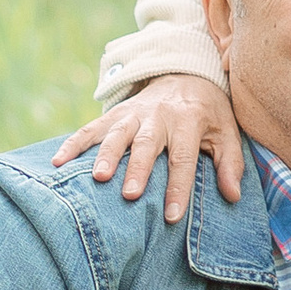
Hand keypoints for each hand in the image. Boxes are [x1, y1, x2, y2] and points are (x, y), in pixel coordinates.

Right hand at [51, 74, 241, 222]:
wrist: (187, 73)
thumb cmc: (208, 112)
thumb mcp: (227, 132)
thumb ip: (230, 163)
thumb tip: (232, 196)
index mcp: (189, 120)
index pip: (183, 158)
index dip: (178, 187)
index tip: (172, 217)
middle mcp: (159, 115)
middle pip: (147, 144)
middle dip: (138, 169)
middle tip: (130, 195)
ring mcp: (134, 113)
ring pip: (117, 133)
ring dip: (106, 154)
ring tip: (98, 177)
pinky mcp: (116, 113)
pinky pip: (91, 127)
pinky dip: (74, 143)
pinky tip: (58, 162)